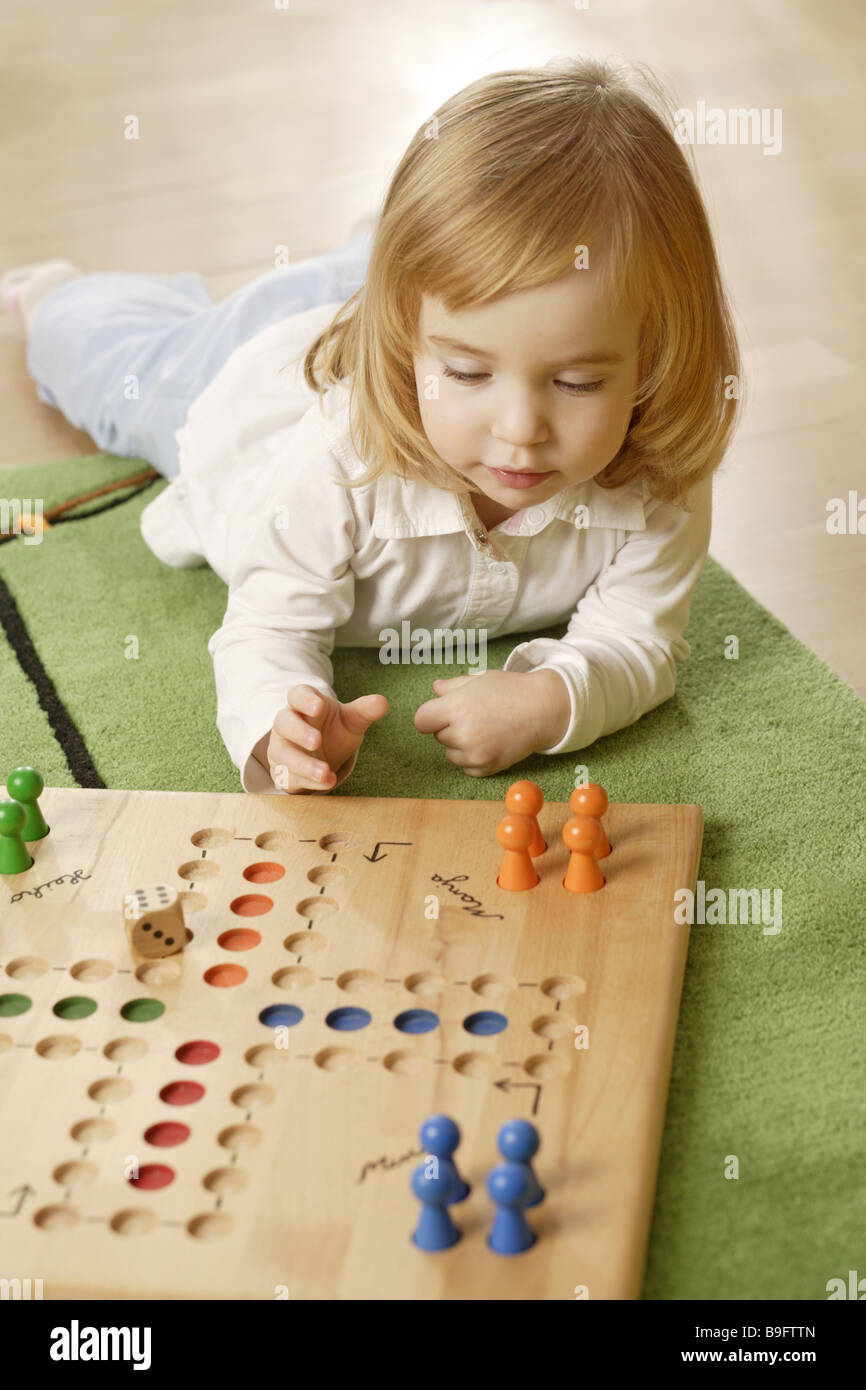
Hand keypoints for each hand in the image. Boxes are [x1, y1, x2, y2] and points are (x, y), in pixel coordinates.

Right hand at [257, 684, 387, 792]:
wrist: (323, 755)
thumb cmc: (334, 729)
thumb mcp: (351, 720)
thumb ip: (364, 711)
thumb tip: (382, 702)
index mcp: (303, 704)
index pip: (297, 695)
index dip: (305, 700)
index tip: (318, 707)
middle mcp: (287, 723)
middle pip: (284, 722)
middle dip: (299, 731)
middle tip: (317, 741)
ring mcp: (281, 747)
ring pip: (283, 752)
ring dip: (302, 763)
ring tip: (325, 772)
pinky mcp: (282, 770)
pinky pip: (288, 775)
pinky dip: (307, 780)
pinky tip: (326, 782)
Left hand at [413, 668, 569, 776]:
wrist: (542, 710)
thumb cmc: (510, 690)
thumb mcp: (479, 680)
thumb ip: (452, 686)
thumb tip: (435, 688)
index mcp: (456, 707)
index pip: (421, 720)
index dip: (430, 715)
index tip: (442, 712)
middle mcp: (463, 733)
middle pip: (437, 735)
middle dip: (449, 726)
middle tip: (474, 715)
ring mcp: (475, 754)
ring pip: (450, 753)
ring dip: (460, 744)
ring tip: (484, 729)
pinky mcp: (486, 768)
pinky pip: (466, 767)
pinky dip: (473, 758)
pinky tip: (489, 742)